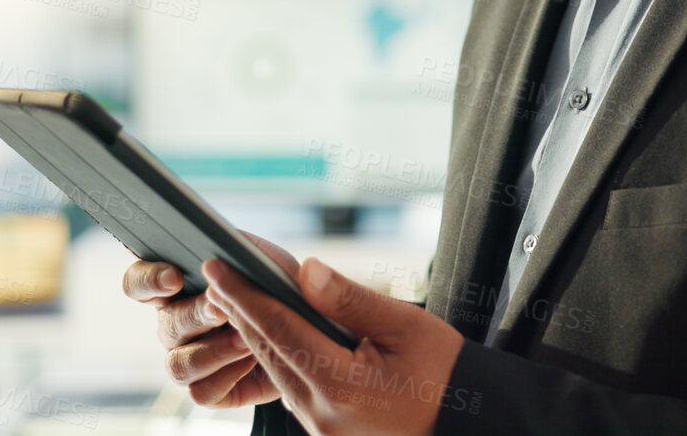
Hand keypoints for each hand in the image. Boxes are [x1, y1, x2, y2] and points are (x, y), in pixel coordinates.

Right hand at [121, 230, 300, 407]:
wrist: (311, 334)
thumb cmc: (279, 290)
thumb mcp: (269, 261)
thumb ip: (247, 251)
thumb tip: (228, 250)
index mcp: (178, 288)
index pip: (139, 282)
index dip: (149, 280)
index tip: (174, 278)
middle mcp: (175, 325)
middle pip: (166, 325)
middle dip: (196, 315)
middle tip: (223, 308)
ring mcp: (188, 359)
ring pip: (178, 365)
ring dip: (214, 351)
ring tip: (246, 338)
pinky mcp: (209, 390)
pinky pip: (202, 391)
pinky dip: (228, 376)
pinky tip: (252, 360)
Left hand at [203, 256, 467, 435]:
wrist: (469, 423)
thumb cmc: (446, 372)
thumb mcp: (406, 325)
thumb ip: (351, 300)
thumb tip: (305, 271)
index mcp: (341, 384)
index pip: (278, 328)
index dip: (244, 294)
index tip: (217, 266)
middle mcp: (321, 413)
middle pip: (268, 351)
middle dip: (240, 310)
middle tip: (217, 273)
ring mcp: (321, 428)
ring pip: (276, 370)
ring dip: (254, 333)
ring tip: (234, 297)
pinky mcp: (327, 431)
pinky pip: (291, 387)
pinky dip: (278, 355)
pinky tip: (271, 332)